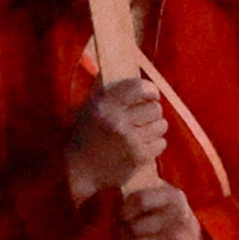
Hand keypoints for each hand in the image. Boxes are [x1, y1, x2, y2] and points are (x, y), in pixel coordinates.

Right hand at [66, 66, 166, 196]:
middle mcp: (117, 120)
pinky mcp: (138, 157)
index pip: (139, 88)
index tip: (151, 94)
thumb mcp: (89, 108)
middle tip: (147, 116)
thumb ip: (109, 91)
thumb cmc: (83, 137)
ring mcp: (129, 140)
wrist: (77, 171)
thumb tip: (126, 68)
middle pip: (155, 108)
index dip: (150, 90)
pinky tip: (143, 145)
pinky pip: (160, 143)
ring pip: (161, 125)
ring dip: (155, 128)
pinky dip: (155, 144)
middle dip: (153, 111)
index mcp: (105, 104)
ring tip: (145, 131)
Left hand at [118, 177, 205, 239]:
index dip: (124, 208)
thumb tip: (115, 199)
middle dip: (120, 230)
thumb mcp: (167, 201)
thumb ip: (146, 195)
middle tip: (117, 232)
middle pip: (134, 225)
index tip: (121, 214)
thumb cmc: (173, 220)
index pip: (140, 200)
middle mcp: (177, 217)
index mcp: (174, 197)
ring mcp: (176, 239)